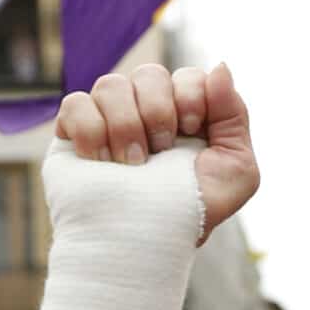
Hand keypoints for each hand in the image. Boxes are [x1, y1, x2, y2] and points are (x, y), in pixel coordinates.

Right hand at [55, 63, 258, 241]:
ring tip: (131, 165)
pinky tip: (102, 162)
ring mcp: (109, 119)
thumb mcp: (236, 170)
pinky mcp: (73, 132)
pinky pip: (75, 103)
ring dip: (126, 125)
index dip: (190, 96)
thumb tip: (220, 66)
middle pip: (149, 73)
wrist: (146, 243)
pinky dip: (91, 131)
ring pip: (110, 84)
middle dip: (159, 112)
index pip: (188, 75)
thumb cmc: (192, 213)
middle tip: (160, 152)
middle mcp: (147, 111)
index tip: (191, 130)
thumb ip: (235, 115)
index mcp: (186, 115)